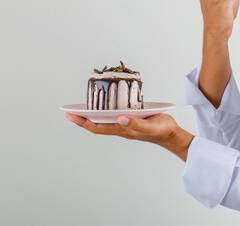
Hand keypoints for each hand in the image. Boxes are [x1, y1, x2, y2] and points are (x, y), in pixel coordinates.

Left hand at [65, 112, 194, 160]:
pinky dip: (104, 111)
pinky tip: (104, 105)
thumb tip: (120, 119)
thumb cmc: (161, 130)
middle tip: (69, 112)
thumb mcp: (149, 126)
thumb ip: (135, 123)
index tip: (71, 116)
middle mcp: (121, 127)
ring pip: (104, 120)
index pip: (98, 127)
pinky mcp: (130, 118)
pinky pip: (113, 115)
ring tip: (81, 109)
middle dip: (82, 119)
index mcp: (123, 129)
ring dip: (91, 115)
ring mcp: (125, 123)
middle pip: (97, 124)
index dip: (83, 122)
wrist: (171, 133)